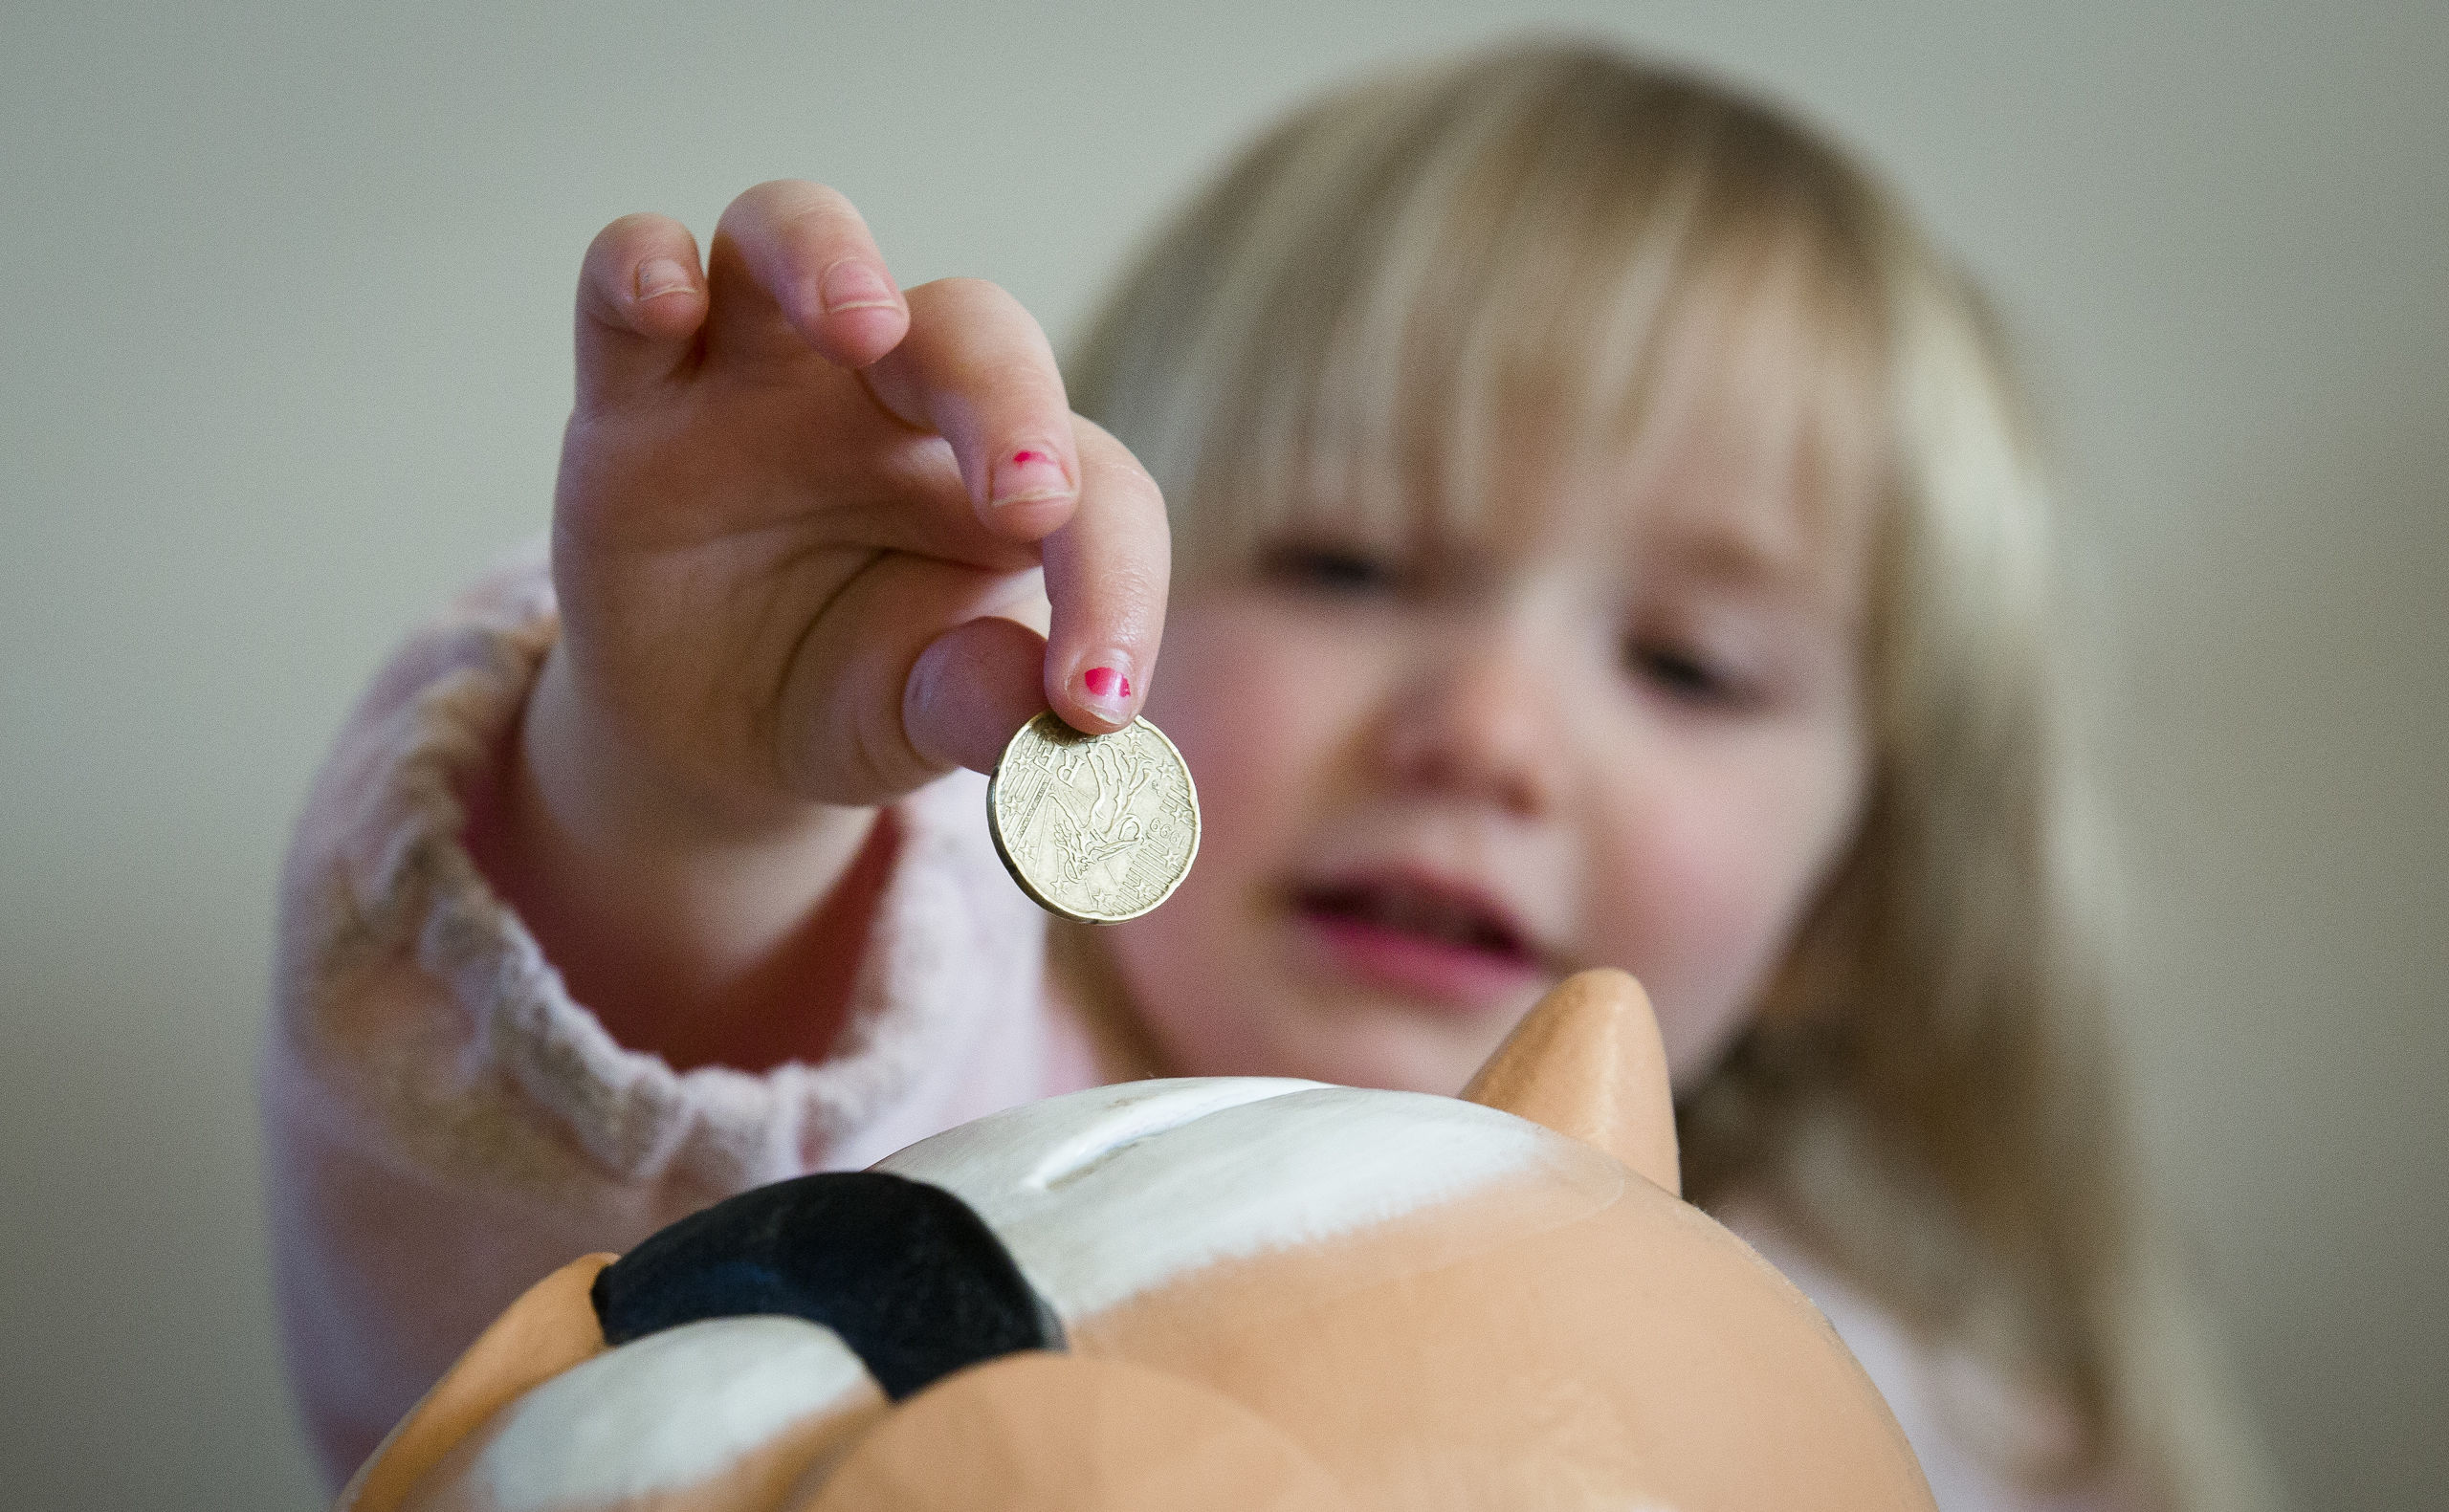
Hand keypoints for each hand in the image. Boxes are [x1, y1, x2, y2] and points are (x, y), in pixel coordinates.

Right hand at [475, 181, 1167, 1066]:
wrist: (710, 734)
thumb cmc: (858, 695)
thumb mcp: (922, 721)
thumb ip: (986, 711)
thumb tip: (1058, 730)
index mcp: (1016, 474)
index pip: (1098, 493)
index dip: (1114, 589)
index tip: (1099, 709)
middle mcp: (901, 393)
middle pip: (970, 326)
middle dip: (1007, 399)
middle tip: (1034, 499)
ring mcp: (761, 373)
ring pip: (795, 232)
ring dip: (829, 258)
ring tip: (862, 324)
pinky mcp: (634, 395)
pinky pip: (624, 279)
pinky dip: (639, 266)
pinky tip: (663, 301)